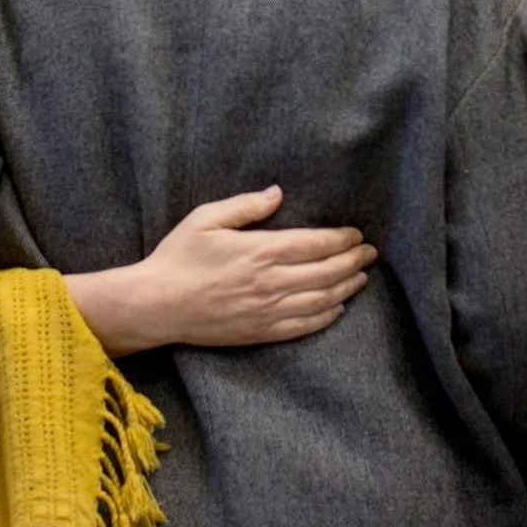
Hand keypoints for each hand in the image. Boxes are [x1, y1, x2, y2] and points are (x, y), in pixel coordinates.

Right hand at [65, 187, 377, 356]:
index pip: (314, 244)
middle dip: (352, 261)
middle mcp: (270, 283)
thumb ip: (245, 206)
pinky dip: (325, 317)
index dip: (341, 239)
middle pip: (325, 272)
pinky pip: (302, 326)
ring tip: (361, 278)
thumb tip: (278, 193)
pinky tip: (337, 308)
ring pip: (320, 300)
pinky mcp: (259, 332)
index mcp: (260, 251)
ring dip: (345, 288)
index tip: (356, 234)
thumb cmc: (178, 257)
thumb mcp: (206, 218)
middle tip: (370, 254)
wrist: (156, 305)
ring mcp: (266, 311)